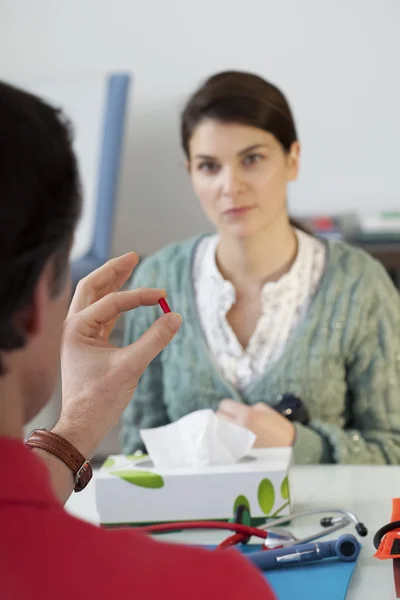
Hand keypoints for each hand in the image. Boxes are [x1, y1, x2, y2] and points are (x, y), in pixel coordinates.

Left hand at [54, 253, 181, 456]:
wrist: (83, 425)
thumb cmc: (100, 399)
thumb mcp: (131, 367)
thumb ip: (154, 340)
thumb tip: (176, 317)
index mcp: (77, 328)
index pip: (112, 302)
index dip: (140, 296)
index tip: (163, 296)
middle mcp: (75, 326)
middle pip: (92, 287)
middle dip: (113, 270)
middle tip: (133, 256)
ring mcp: (81, 334)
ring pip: (96, 299)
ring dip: (113, 283)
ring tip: (130, 266)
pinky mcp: (90, 343)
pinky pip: (103, 315)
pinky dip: (116, 303)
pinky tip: (129, 298)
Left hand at [217, 400, 294, 447]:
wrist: (288, 445)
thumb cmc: (277, 425)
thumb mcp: (263, 409)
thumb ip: (246, 408)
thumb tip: (236, 411)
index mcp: (246, 414)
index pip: (224, 405)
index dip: (227, 405)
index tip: (230, 408)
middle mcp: (239, 427)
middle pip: (218, 417)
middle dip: (223, 415)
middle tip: (229, 417)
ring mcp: (238, 440)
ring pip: (220, 430)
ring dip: (223, 427)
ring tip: (230, 427)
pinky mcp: (239, 450)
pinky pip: (226, 441)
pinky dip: (228, 438)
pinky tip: (234, 437)